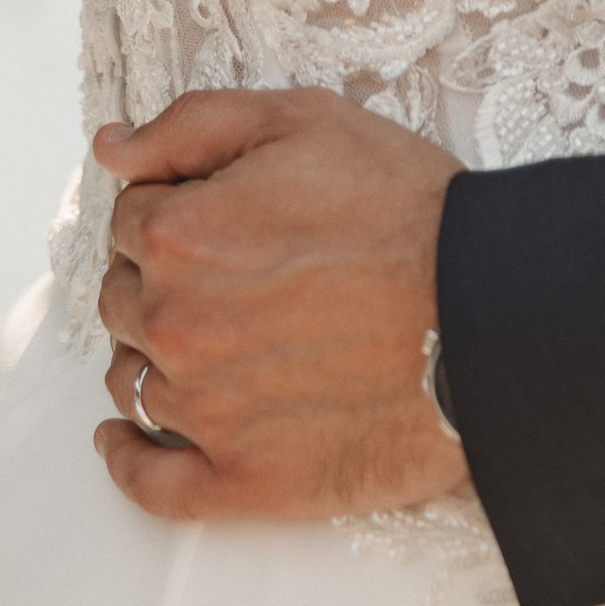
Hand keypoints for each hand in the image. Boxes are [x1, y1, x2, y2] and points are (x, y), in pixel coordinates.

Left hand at [90, 88, 466, 522]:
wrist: (495, 311)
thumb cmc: (405, 207)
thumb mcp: (302, 120)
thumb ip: (190, 125)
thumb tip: (109, 146)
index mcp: (180, 235)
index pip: (129, 220)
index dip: (170, 208)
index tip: (218, 215)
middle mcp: (177, 324)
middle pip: (122, 300)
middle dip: (157, 279)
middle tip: (226, 271)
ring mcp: (205, 410)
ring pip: (134, 381)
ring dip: (155, 356)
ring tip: (211, 340)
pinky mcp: (244, 479)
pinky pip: (150, 484)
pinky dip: (125, 462)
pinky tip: (122, 442)